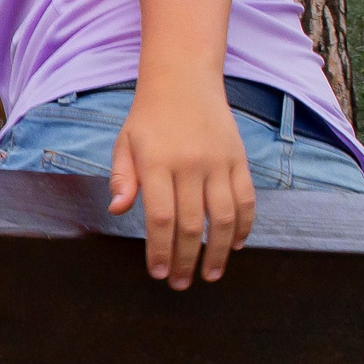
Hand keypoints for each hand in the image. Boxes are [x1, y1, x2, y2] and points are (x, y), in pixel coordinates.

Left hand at [108, 81, 257, 288]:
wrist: (184, 80)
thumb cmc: (149, 118)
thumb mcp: (125, 143)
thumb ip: (122, 178)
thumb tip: (117, 210)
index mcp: (156, 163)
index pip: (159, 218)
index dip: (160, 251)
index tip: (159, 274)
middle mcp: (189, 164)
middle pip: (191, 224)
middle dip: (186, 260)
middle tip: (181, 284)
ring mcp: (217, 162)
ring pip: (223, 217)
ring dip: (219, 251)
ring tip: (211, 274)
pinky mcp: (238, 159)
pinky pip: (246, 199)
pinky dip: (244, 225)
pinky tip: (236, 244)